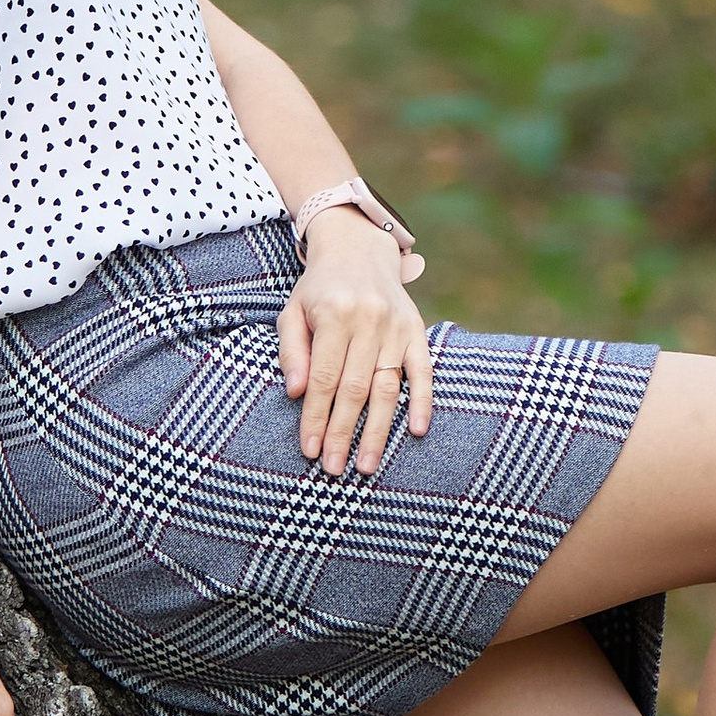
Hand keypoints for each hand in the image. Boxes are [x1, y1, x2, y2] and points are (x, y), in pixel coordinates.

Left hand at [280, 208, 434, 475]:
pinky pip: (423, 371)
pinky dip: (422, 401)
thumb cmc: (319, 288)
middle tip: (334, 468)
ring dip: (377, 430)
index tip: (310, 449)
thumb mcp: (293, 310)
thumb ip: (293, 351)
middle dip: (343, 433)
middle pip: (355, 389)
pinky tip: (415, 431)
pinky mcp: (416, 330)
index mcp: (334, 314)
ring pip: (387, 387)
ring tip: (365, 464)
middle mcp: (368, 320)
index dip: (316, 417)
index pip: (324, 378)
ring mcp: (396, 326)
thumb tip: (296, 392)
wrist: (359, 247)